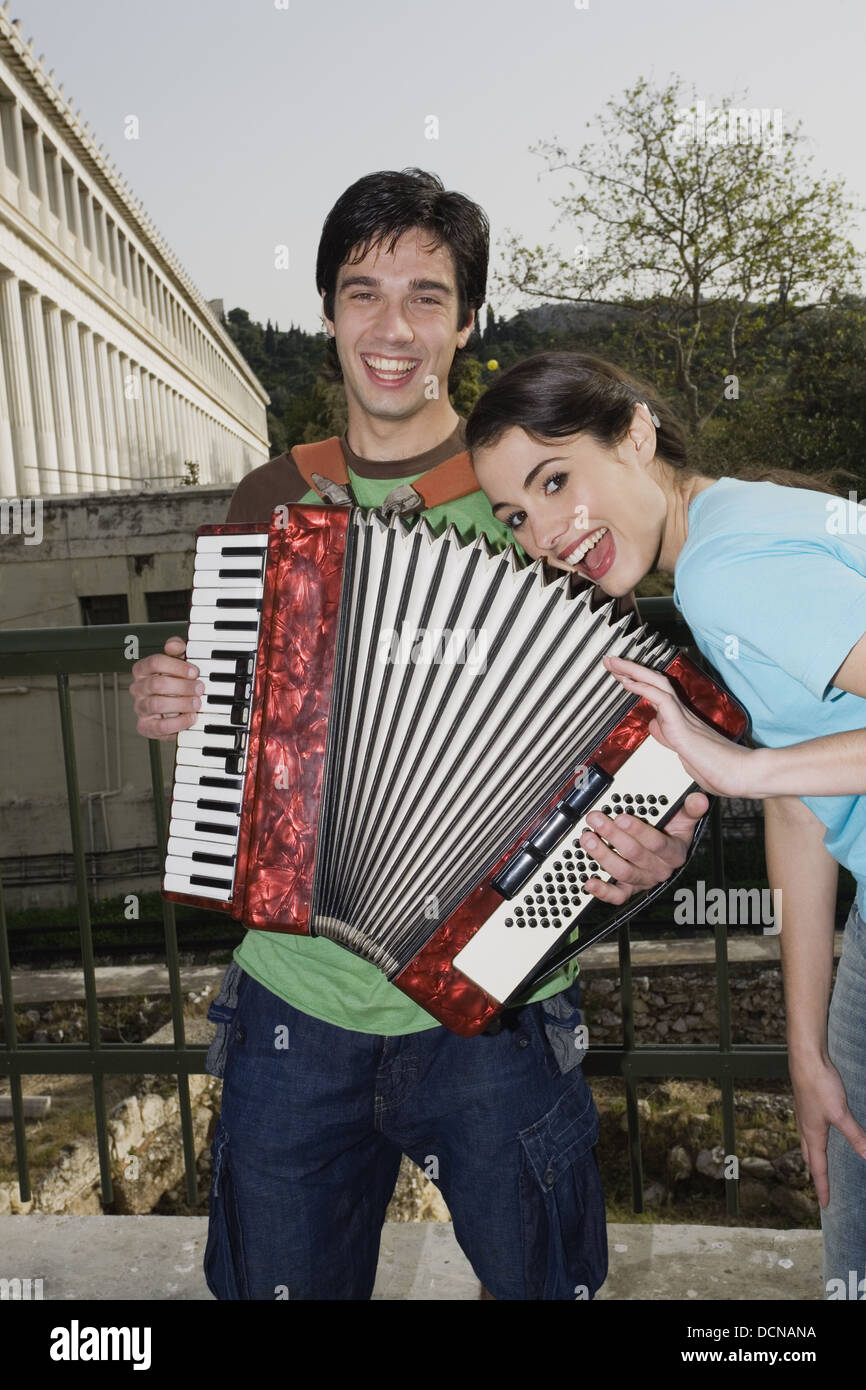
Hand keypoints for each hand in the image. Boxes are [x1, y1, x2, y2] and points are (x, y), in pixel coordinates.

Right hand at [129, 636, 201, 739]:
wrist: (175, 710)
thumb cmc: (176, 682)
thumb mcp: (179, 662)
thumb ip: (177, 649)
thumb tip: (173, 645)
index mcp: (143, 670)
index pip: (155, 662)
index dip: (177, 666)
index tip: (194, 671)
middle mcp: (138, 688)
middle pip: (157, 684)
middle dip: (183, 686)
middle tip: (200, 688)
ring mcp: (140, 708)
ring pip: (157, 704)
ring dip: (182, 703)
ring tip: (197, 703)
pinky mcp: (146, 727)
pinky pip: (160, 726)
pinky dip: (179, 722)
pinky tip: (191, 717)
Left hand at [581, 790, 708, 905]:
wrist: (668, 852)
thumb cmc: (672, 832)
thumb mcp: (684, 818)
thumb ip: (690, 809)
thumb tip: (700, 799)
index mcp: (674, 853)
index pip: (656, 843)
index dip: (638, 831)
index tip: (621, 817)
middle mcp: (659, 869)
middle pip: (635, 855)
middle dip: (613, 836)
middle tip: (596, 820)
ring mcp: (643, 880)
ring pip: (623, 872)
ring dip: (602, 856)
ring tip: (588, 839)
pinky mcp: (629, 889)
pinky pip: (617, 895)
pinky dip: (602, 891)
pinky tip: (590, 882)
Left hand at [603, 654, 755, 797]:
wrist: (742, 776)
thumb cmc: (722, 770)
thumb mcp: (685, 755)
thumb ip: (669, 739)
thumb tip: (655, 726)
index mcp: (682, 720)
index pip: (657, 693)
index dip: (638, 682)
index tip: (621, 676)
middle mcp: (683, 713)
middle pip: (655, 682)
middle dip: (630, 670)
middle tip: (611, 661)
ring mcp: (684, 717)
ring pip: (657, 683)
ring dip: (632, 672)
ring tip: (614, 663)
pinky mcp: (684, 726)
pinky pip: (661, 699)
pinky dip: (643, 687)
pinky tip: (628, 682)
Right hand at [790, 1056, 865, 1206]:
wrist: (805, 1058)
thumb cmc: (819, 1085)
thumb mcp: (841, 1114)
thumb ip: (856, 1136)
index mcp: (812, 1134)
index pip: (818, 1167)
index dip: (823, 1187)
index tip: (825, 1205)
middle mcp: (805, 1126)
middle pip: (808, 1156)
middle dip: (814, 1172)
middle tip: (820, 1185)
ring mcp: (804, 1113)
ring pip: (806, 1140)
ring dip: (812, 1154)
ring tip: (818, 1160)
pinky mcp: (806, 1102)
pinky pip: (808, 1126)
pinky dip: (813, 1137)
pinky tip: (820, 1129)